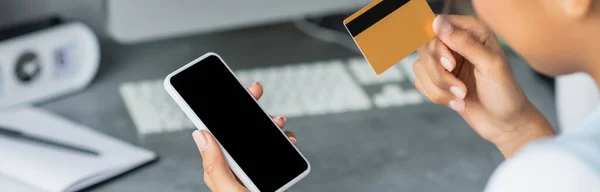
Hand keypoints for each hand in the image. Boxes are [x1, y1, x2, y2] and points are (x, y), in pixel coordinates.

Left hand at [192, 82, 295, 191]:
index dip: (219, 110)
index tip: (225, 89)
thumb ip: (216, 165)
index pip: (216, 133)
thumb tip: (200, 134)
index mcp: (220, 168)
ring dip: (271, 125)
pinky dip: (285, 142)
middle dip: (249, 109)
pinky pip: (278, 152)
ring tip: (279, 125)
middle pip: (240, 130)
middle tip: (255, 92)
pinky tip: (289, 142)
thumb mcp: (229, 191)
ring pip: (262, 138)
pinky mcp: (272, 174)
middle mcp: (236, 167)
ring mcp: (255, 170)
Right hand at [413, 15, 554, 156]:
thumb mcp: (490, 65)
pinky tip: (456, 103)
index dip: (438, 45)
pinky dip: (435, 95)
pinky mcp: (438, 79)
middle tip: (460, 89)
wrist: (504, 123)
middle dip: (439, 73)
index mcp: (473, 32)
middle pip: (425, 47)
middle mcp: (456, 43)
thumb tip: (438, 23)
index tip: (450, 64)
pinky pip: (419, 82)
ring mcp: (446, 62)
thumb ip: (465, 43)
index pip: (438, 25)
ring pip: (419, 66)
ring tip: (461, 97)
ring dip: (438, 88)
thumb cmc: (504, 93)